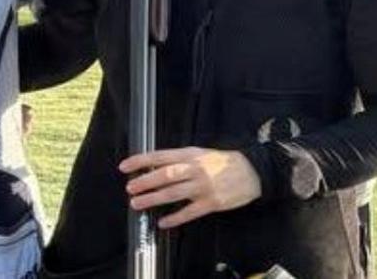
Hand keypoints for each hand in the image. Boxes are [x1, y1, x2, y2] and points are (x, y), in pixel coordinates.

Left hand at [118, 147, 260, 228]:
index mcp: (190, 155)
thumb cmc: (222, 162)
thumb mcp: (200, 153)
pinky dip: (175, 218)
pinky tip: (163, 222)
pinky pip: (190, 212)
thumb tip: (154, 166)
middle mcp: (195, 170)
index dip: (141, 161)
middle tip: (129, 188)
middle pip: (165, 175)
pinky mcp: (212, 203)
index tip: (124, 167)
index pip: (160, 156)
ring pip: (174, 193)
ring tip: (137, 204)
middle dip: (145, 182)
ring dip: (153, 199)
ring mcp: (203, 187)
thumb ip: (180, 160)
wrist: (253, 171)